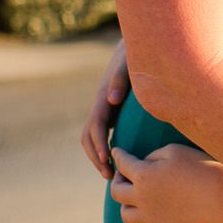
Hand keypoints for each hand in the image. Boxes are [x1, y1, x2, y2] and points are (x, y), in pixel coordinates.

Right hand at [81, 39, 132, 176]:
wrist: (134, 47)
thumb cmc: (133, 55)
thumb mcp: (128, 64)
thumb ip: (121, 79)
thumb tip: (112, 99)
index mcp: (104, 97)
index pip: (96, 126)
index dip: (99, 144)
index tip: (107, 160)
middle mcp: (101, 105)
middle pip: (89, 137)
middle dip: (96, 157)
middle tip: (109, 175)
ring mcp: (104, 108)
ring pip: (92, 137)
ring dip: (98, 156)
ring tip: (111, 174)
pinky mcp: (111, 110)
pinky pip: (102, 133)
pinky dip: (104, 148)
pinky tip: (117, 160)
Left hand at [110, 144, 222, 222]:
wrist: (219, 196)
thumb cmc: (200, 167)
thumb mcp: (175, 151)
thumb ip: (152, 155)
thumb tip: (143, 164)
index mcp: (143, 175)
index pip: (122, 163)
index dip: (118, 155)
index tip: (117, 152)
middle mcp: (141, 198)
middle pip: (116, 192)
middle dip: (117, 180)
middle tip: (123, 176)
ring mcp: (151, 218)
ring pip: (125, 215)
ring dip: (126, 205)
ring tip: (134, 198)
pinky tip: (147, 218)